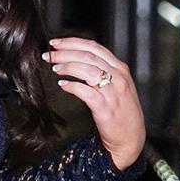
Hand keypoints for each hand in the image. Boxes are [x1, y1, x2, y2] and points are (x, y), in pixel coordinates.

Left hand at [46, 37, 145, 170]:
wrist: (130, 138)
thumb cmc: (121, 111)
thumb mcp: (117, 85)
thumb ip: (103, 70)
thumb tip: (76, 58)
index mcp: (120, 69)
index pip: (94, 47)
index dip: (72, 42)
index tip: (55, 42)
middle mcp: (118, 77)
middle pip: (88, 56)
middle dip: (65, 52)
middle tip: (48, 55)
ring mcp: (113, 93)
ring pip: (88, 70)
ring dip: (67, 66)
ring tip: (54, 68)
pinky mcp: (106, 108)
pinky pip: (86, 92)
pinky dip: (72, 86)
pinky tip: (62, 85)